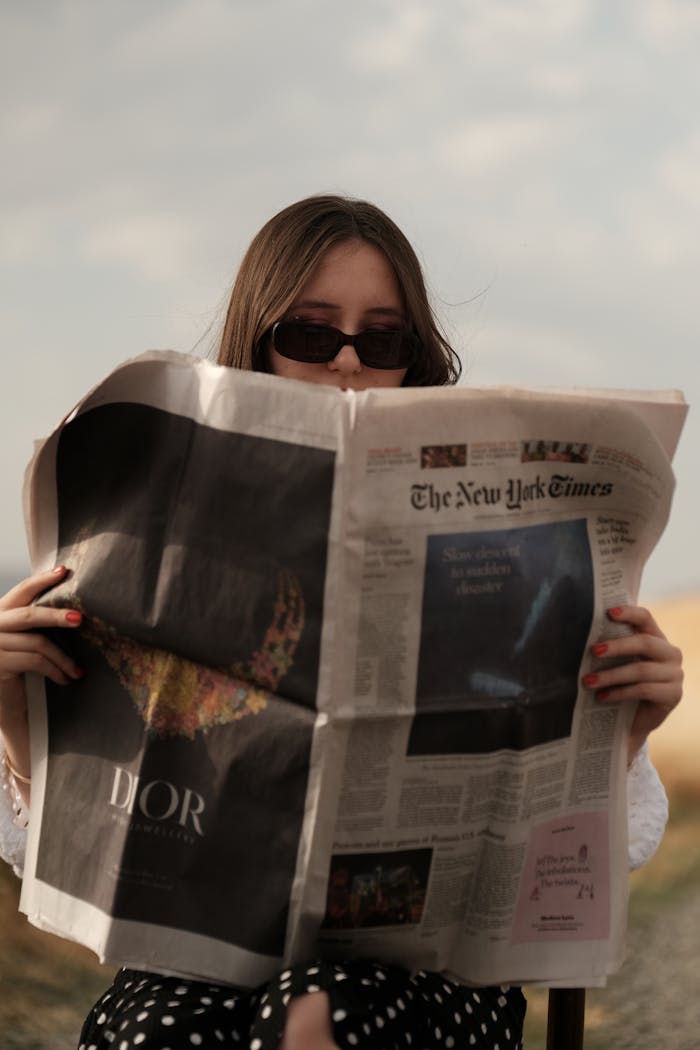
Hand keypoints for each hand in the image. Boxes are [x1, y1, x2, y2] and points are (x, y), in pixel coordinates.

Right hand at [0, 567, 83, 717]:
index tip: (63, 571)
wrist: (1, 698)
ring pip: (37, 643)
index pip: (22, 590)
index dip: (42, 580)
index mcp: (0, 611)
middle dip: (56, 616)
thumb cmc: (15, 664)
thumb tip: (72, 607)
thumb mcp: (21, 636)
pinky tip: (66, 678)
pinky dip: (55, 670)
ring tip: (78, 670)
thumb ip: (33, 619)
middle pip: (29, 615)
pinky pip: (35, 662)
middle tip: (79, 619)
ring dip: (63, 658)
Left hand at [582, 605, 682, 764]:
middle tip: (593, 651)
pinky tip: (602, 696)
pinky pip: (644, 690)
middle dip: (617, 646)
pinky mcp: (673, 695)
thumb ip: (609, 647)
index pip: (645, 618)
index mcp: (656, 638)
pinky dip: (620, 692)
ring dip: (611, 675)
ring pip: (641, 670)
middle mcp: (670, 653)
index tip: (608, 612)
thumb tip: (580, 631)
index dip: (629, 613)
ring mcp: (675, 674)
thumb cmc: (620, 685)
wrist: (631, 721)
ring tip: (588, 681)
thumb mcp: (615, 663)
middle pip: (645, 643)